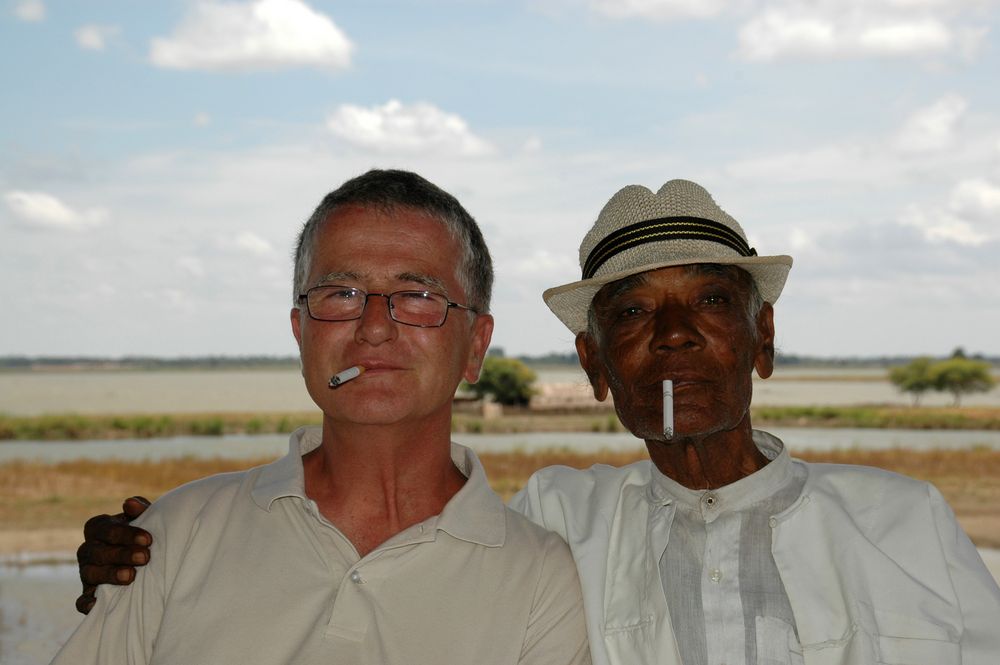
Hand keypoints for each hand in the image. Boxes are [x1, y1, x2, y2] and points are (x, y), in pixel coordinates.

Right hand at [75, 496, 152, 613]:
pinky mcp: (88, 593)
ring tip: (131, 576)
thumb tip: (130, 503)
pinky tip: (97, 605)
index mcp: (97, 527)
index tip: (148, 539)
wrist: (144, 559)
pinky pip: (81, 600)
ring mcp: (86, 572)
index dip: (126, 533)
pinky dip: (86, 603)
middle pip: (98, 551)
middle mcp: (87, 549)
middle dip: (122, 554)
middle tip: (145, 557)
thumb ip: (139, 510)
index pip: (105, 529)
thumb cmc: (143, 534)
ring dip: (110, 575)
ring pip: (90, 574)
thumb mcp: (144, 519)